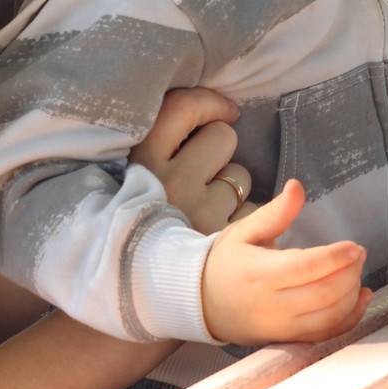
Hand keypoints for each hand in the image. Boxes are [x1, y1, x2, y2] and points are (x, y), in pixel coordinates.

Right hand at [131, 86, 253, 234]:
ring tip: (205, 207)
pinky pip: (255, 211)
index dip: (210, 103)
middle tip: (203, 172)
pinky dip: (246, 218)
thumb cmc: (138, 218)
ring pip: (241, 175)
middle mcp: (168, 184)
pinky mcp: (224, 241)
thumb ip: (165, 140)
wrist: (132, 285)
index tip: (224, 110)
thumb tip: (221, 109)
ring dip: (232, 187)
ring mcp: (198, 213)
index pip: (183, 108)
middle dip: (220, 150)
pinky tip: (221, 230)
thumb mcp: (135, 174)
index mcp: (139, 161)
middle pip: (222, 138)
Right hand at [200, 179, 372, 345]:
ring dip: (352, 295)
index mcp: (259, 273)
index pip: (305, 267)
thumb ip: (275, 212)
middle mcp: (271, 305)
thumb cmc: (225, 263)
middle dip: (350, 273)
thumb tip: (297, 187)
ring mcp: (280, 328)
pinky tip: (360, 298)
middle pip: (324, 294)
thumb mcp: (244, 231)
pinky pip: (326, 335)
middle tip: (358, 254)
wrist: (201, 303)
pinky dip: (349, 319)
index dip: (335, 258)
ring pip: (329, 318)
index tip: (355, 246)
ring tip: (356, 272)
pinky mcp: (288, 340)